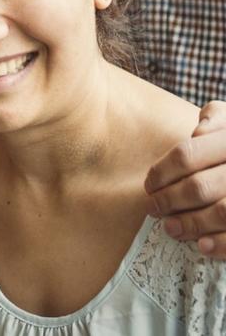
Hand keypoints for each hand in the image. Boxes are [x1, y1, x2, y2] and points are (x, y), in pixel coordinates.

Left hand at [145, 100, 225, 257]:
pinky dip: (222, 244)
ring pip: (221, 211)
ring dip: (191, 224)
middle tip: (153, 208)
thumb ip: (215, 119)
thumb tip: (199, 132)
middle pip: (199, 187)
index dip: (161, 172)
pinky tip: (203, 246)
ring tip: (171, 228)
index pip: (187, 155)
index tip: (149, 185)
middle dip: (169, 201)